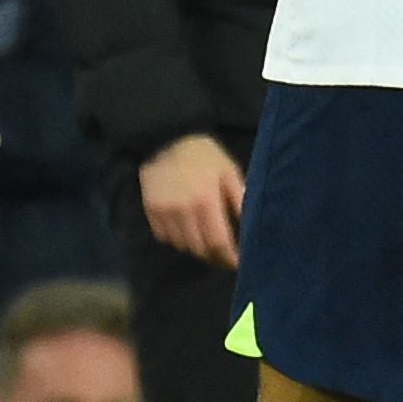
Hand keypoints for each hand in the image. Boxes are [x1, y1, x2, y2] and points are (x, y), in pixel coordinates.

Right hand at [140, 133, 245, 267]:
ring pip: (182, 246)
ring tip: (205, 239)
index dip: (229, 258)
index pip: (218, 243)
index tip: (237, 264)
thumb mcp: (229, 172)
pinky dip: (177, 239)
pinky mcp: (150, 211)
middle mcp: (183, 210)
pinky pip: (165, 237)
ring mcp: (164, 211)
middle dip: (214, 257)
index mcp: (206, 200)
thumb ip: (240, 200)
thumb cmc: (205, 156)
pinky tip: (186, 228)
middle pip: (199, 249)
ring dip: (196, 248)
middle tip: (224, 256)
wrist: (167, 137)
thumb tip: (252, 228)